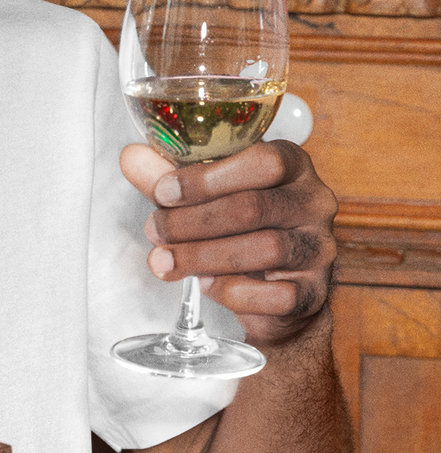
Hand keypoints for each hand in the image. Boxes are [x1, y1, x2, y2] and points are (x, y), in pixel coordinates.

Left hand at [120, 140, 337, 347]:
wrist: (276, 293)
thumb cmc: (241, 231)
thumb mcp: (205, 198)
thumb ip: (170, 178)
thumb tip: (132, 157)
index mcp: (293, 166)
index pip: (263, 160)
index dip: (207, 177)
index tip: (163, 192)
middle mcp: (314, 203)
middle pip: (254, 207)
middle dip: (192, 222)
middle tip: (154, 231)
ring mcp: (320, 248)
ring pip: (265, 249)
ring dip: (204, 256)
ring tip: (166, 262)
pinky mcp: (314, 292)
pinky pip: (276, 295)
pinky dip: (233, 292)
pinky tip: (206, 286)